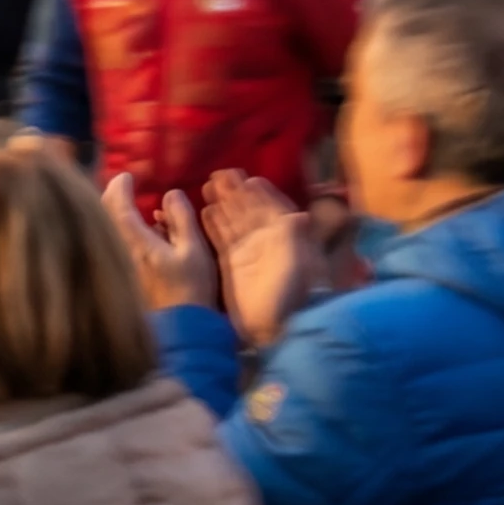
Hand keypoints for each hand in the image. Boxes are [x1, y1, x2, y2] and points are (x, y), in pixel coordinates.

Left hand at [106, 169, 217, 311]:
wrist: (181, 328)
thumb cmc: (191, 289)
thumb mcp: (194, 251)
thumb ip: (182, 219)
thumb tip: (170, 194)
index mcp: (136, 242)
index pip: (118, 205)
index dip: (120, 187)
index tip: (128, 176)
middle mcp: (119, 251)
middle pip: (105, 216)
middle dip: (113, 197)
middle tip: (124, 186)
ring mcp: (117, 264)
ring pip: (108, 230)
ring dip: (115, 214)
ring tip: (131, 206)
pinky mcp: (120, 274)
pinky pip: (113, 243)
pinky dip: (120, 231)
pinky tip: (139, 233)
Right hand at [204, 168, 315, 346]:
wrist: (278, 330)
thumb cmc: (293, 296)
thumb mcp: (299, 266)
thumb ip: (296, 239)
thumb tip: (297, 214)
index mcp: (284, 238)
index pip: (272, 208)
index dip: (262, 193)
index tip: (249, 178)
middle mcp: (266, 242)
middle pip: (249, 210)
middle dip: (236, 193)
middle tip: (219, 174)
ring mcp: (247, 254)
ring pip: (233, 222)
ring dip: (223, 204)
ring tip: (208, 186)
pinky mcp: (231, 267)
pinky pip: (220, 241)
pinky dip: (213, 226)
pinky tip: (204, 212)